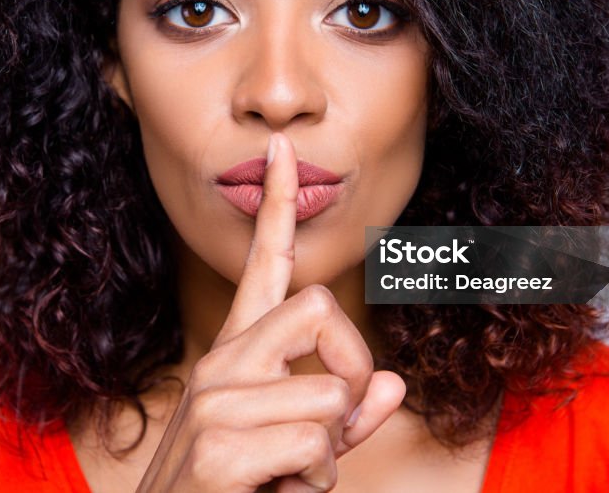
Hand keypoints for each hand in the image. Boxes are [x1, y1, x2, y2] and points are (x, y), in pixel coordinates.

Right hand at [135, 132, 405, 491]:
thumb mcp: (297, 453)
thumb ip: (344, 419)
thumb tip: (394, 384)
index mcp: (236, 355)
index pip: (264, 264)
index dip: (277, 205)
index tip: (284, 148)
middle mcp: (221, 362)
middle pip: (323, 308)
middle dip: (350, 372)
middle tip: (326, 428)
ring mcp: (214, 400)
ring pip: (333, 393)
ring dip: (329, 452)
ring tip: (284, 479)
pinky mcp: (218, 446)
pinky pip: (317, 442)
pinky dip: (315, 483)